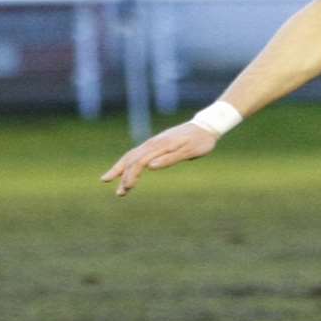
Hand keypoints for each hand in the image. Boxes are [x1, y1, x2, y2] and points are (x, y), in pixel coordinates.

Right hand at [100, 122, 219, 196]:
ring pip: (132, 156)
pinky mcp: (157, 144)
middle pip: (131, 159)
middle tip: (119, 193)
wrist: (206, 126)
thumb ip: (170, 158)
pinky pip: (138, 154)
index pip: (139, 162)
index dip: (131, 175)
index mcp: (160, 146)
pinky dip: (129, 162)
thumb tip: (150, 166)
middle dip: (121, 175)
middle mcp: (153, 143)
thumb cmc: (201, 141)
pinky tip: (127, 171)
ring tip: (113, 182)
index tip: (127, 188)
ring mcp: (154, 143)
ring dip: (122, 169)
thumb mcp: (189, 151)